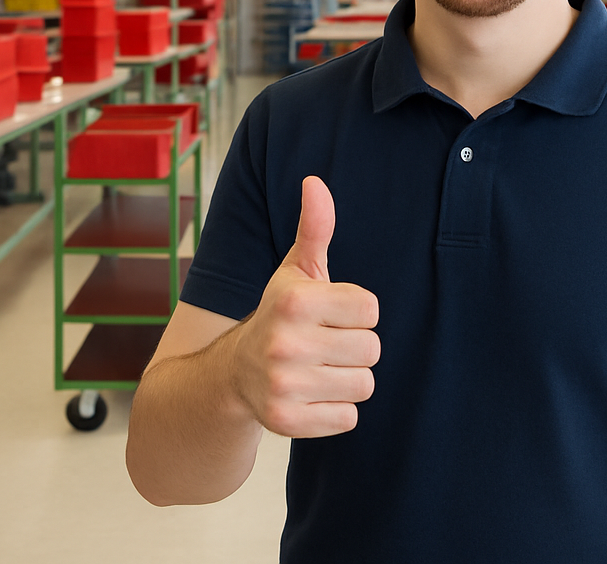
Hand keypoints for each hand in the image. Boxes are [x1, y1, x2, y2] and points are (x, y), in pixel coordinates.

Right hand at [228, 176, 379, 437]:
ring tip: (319, 368)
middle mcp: (285, 344)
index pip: (371, 310)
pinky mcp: (288, 422)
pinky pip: (348, 419)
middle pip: (372, 350)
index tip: (332, 315)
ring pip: (363, 385)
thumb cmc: (280, 315)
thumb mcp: (296, 270)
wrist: (235, 374)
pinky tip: (312, 395)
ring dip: (348, 379)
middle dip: (355, 348)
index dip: (357, 313)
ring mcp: (284, 386)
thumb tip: (315, 183)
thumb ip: (315, 228)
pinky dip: (336, 410)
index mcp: (294, 302)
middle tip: (325, 344)